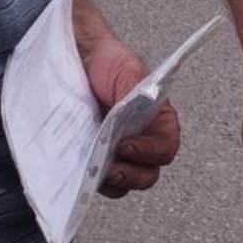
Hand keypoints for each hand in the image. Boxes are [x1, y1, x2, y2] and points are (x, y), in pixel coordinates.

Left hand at [84, 38, 181, 197]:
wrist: (77, 59)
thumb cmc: (107, 62)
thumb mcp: (127, 69)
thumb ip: (137, 89)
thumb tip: (140, 106)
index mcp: (157, 120)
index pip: (165, 146)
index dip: (150, 151)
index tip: (127, 145)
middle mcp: (140, 140)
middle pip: (147, 173)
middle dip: (131, 175)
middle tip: (112, 169)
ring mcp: (115, 153)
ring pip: (124, 182)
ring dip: (112, 182)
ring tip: (94, 174)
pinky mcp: (93, 161)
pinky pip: (98, 182)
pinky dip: (91, 182)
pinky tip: (80, 172)